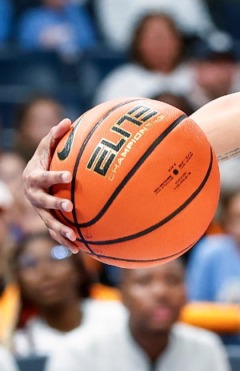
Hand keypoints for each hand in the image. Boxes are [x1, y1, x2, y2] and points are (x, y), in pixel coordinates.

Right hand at [22, 120, 80, 252]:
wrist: (30, 179)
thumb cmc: (43, 160)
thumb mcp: (46, 147)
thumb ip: (54, 137)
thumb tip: (67, 121)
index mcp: (34, 177)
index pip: (44, 177)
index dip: (55, 177)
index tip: (69, 177)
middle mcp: (34, 196)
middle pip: (43, 203)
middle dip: (55, 205)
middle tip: (70, 206)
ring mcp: (39, 210)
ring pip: (48, 222)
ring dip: (60, 230)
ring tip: (74, 236)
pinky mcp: (46, 220)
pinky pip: (54, 232)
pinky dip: (64, 241)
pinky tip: (78, 249)